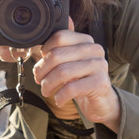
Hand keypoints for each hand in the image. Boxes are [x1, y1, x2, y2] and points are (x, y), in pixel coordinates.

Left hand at [33, 17, 119, 131]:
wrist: (101, 101)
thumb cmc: (80, 80)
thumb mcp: (69, 62)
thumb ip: (57, 49)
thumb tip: (36, 39)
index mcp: (85, 40)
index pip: (59, 37)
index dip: (45, 51)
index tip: (41, 64)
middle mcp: (94, 49)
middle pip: (57, 55)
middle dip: (42, 70)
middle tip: (38, 80)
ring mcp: (99, 65)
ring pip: (62, 72)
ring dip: (48, 84)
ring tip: (46, 91)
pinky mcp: (100, 83)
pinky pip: (71, 88)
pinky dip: (60, 96)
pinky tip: (59, 100)